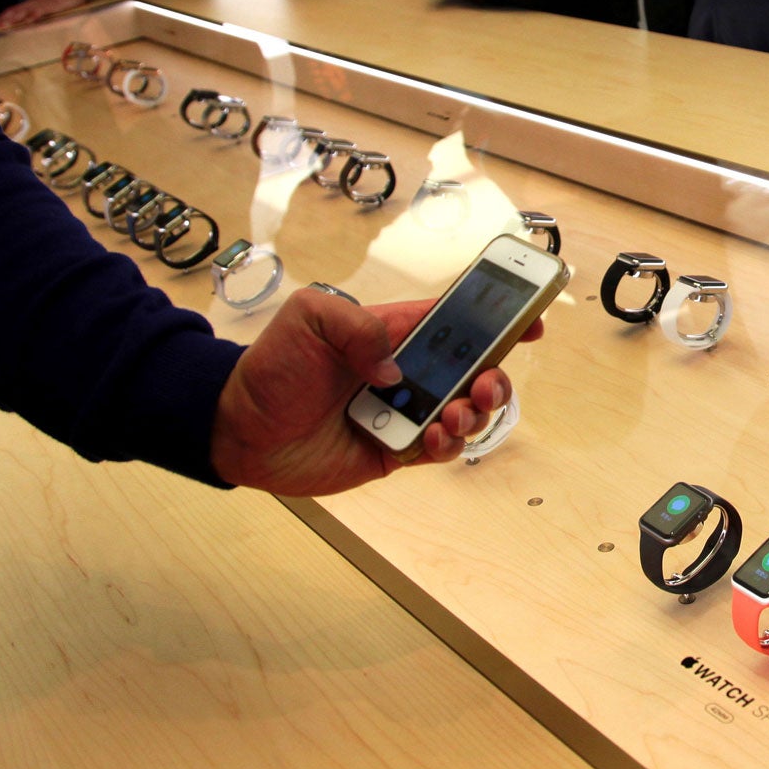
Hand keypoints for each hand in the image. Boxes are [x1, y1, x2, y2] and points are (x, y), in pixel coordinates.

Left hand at [0, 0, 89, 28]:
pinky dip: (30, 17)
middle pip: (14, 11)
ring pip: (22, 12)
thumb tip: (27, 18)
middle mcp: (32, 3)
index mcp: (31, 4)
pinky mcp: (48, 7)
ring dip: (11, 18)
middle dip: (2, 18)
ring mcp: (39, 5)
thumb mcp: (45, 7)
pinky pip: (37, 13)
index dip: (2, 16)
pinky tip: (24, 21)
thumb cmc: (60, 1)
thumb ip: (36, 11)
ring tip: (2, 24)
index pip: (13, 10)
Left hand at [210, 287, 544, 496]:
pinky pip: (438, 450)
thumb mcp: (306, 318)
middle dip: (495, 375)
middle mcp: (408, 372)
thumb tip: (395, 364)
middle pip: (475, 369)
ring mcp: (405, 412)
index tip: (530, 319)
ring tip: (452, 415)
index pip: (457, 319)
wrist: (238, 430)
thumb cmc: (269, 369)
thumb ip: (355, 324)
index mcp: (395, 332)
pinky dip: (447, 446)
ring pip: (464, 413)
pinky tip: (432, 439)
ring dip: (473, 414)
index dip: (497, 317)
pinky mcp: (395, 451)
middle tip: (485, 383)